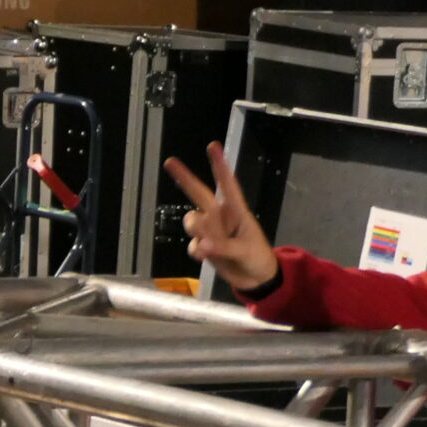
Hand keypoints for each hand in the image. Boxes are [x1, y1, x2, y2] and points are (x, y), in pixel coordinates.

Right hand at [163, 143, 278, 290]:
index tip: (212, 146)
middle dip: (185, 177)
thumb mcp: (245, 251)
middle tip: (170, 162)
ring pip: (192, 221)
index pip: (227, 184)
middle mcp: (221, 217)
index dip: (219, 165)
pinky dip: (196, 250)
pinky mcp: (205, 247)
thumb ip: (223, 248)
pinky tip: (203, 256)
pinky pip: (193, 244)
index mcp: (236, 211)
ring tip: (203, 240)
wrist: (255, 279)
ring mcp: (211, 231)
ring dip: (194, 226)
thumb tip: (201, 245)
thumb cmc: (257, 258)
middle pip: (199, 194)